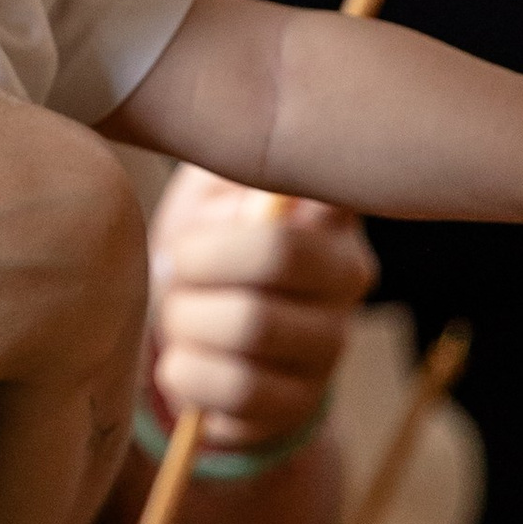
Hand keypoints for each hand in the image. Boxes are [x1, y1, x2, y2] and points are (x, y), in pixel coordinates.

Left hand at [147, 167, 374, 449]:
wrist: (193, 324)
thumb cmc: (203, 234)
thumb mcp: (211, 181)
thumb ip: (223, 147)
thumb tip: (219, 113)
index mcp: (329, 215)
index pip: (317, 194)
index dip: (246, 211)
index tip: (197, 228)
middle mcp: (348, 282)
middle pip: (274, 259)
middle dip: (199, 264)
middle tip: (174, 268)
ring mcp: (328, 352)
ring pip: (249, 336)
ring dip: (187, 327)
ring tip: (176, 318)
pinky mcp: (295, 410)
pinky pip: (234, 403)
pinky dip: (188, 381)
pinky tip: (185, 362)